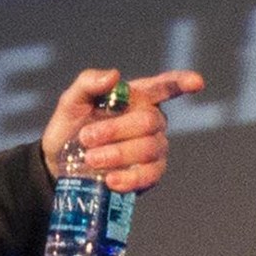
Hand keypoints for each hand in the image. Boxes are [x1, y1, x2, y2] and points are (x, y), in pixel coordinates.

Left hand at [39, 68, 206, 192]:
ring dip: (117, 154)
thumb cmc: (70, 127)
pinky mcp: (150, 174)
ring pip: (149, 148)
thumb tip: (114, 75)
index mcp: (137, 97)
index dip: (182, 83)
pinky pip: (150, 175)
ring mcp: (154, 148)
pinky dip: (129, 178)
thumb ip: (89, 83)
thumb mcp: (71, 101)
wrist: (59, 164)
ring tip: (90, 159)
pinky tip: (111, 180)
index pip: (165, 86)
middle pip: (149, 121)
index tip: (197, 82)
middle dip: (116, 130)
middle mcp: (152, 121)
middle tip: (86, 137)